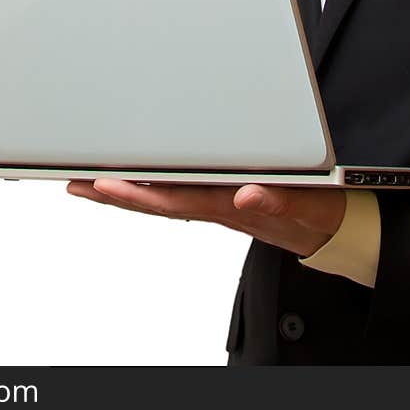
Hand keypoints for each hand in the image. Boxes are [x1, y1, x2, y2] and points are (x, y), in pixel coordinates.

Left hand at [66, 179, 346, 258]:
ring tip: (89, 182)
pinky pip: (177, 195)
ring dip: (124, 192)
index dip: (136, 193)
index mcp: (230, 204)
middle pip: (155, 201)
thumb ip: (279, 201)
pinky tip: (135, 183)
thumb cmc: (319, 213)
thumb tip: (247, 194)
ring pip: (161, 199)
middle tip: (75, 182)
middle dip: (113, 193)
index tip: (102, 184)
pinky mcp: (222, 197)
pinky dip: (150, 190)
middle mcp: (216, 204)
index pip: (174, 200)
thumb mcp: (308, 206)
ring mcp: (216, 203)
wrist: (334, 228)